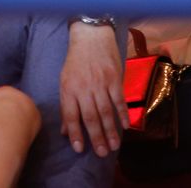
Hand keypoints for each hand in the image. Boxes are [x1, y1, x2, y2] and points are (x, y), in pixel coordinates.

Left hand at [60, 22, 125, 156]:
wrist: (91, 37)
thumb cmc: (76, 62)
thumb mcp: (65, 81)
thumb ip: (66, 106)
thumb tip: (65, 131)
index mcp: (69, 89)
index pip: (71, 115)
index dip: (75, 133)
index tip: (79, 149)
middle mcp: (84, 88)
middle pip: (90, 117)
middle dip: (96, 137)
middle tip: (101, 153)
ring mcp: (100, 83)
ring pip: (106, 112)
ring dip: (110, 131)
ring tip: (113, 146)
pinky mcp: (114, 79)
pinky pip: (119, 100)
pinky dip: (122, 114)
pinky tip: (125, 127)